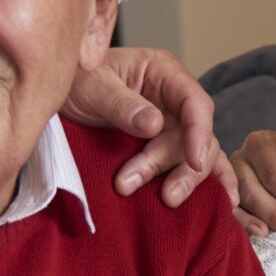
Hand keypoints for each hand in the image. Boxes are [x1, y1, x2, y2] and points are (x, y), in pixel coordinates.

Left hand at [61, 47, 238, 207]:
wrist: (54, 98)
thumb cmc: (75, 81)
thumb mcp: (91, 87)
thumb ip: (122, 105)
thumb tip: (155, 125)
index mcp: (162, 72)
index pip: (195, 102)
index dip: (200, 133)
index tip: (195, 161)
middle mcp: (173, 98)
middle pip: (195, 135)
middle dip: (181, 165)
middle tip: (165, 194)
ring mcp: (170, 124)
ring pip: (192, 155)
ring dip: (181, 179)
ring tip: (165, 200)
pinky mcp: (162, 146)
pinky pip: (188, 164)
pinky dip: (203, 183)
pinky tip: (221, 203)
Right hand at [233, 129, 275, 238]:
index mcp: (261, 144)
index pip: (272, 174)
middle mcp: (240, 160)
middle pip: (251, 189)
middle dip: (274, 213)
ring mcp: (230, 183)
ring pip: (236, 204)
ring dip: (252, 223)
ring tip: (268, 238)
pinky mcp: (227, 203)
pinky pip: (231, 216)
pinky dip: (242, 228)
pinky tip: (255, 240)